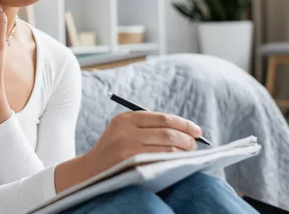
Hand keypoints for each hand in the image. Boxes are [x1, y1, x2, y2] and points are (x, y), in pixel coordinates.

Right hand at [84, 111, 201, 174]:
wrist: (91, 170)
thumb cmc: (113, 149)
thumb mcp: (123, 130)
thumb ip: (146, 126)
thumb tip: (184, 129)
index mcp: (126, 119)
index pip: (162, 118)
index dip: (183, 124)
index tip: (196, 130)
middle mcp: (126, 131)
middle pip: (167, 133)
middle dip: (187, 139)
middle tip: (195, 144)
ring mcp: (128, 148)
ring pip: (167, 149)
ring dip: (183, 152)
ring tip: (189, 154)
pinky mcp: (130, 164)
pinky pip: (161, 162)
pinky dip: (174, 162)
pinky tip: (178, 163)